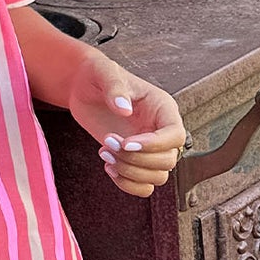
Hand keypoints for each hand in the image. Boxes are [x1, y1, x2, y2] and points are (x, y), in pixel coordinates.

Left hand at [66, 50, 185, 198]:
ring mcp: (149, 148)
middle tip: (108, 142)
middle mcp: (161, 130)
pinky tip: (108, 167)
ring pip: (158, 176)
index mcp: (163, 108)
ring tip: (105, 153)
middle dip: (136, 159)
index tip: (126, 142)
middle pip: (168, 160)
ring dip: (130, 172)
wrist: (83, 88)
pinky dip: (128, 184)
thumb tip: (124, 109)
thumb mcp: (104, 73)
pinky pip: (145, 186)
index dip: (154, 145)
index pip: (176, 135)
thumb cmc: (97, 76)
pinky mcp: (135, 160)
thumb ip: (114, 88)